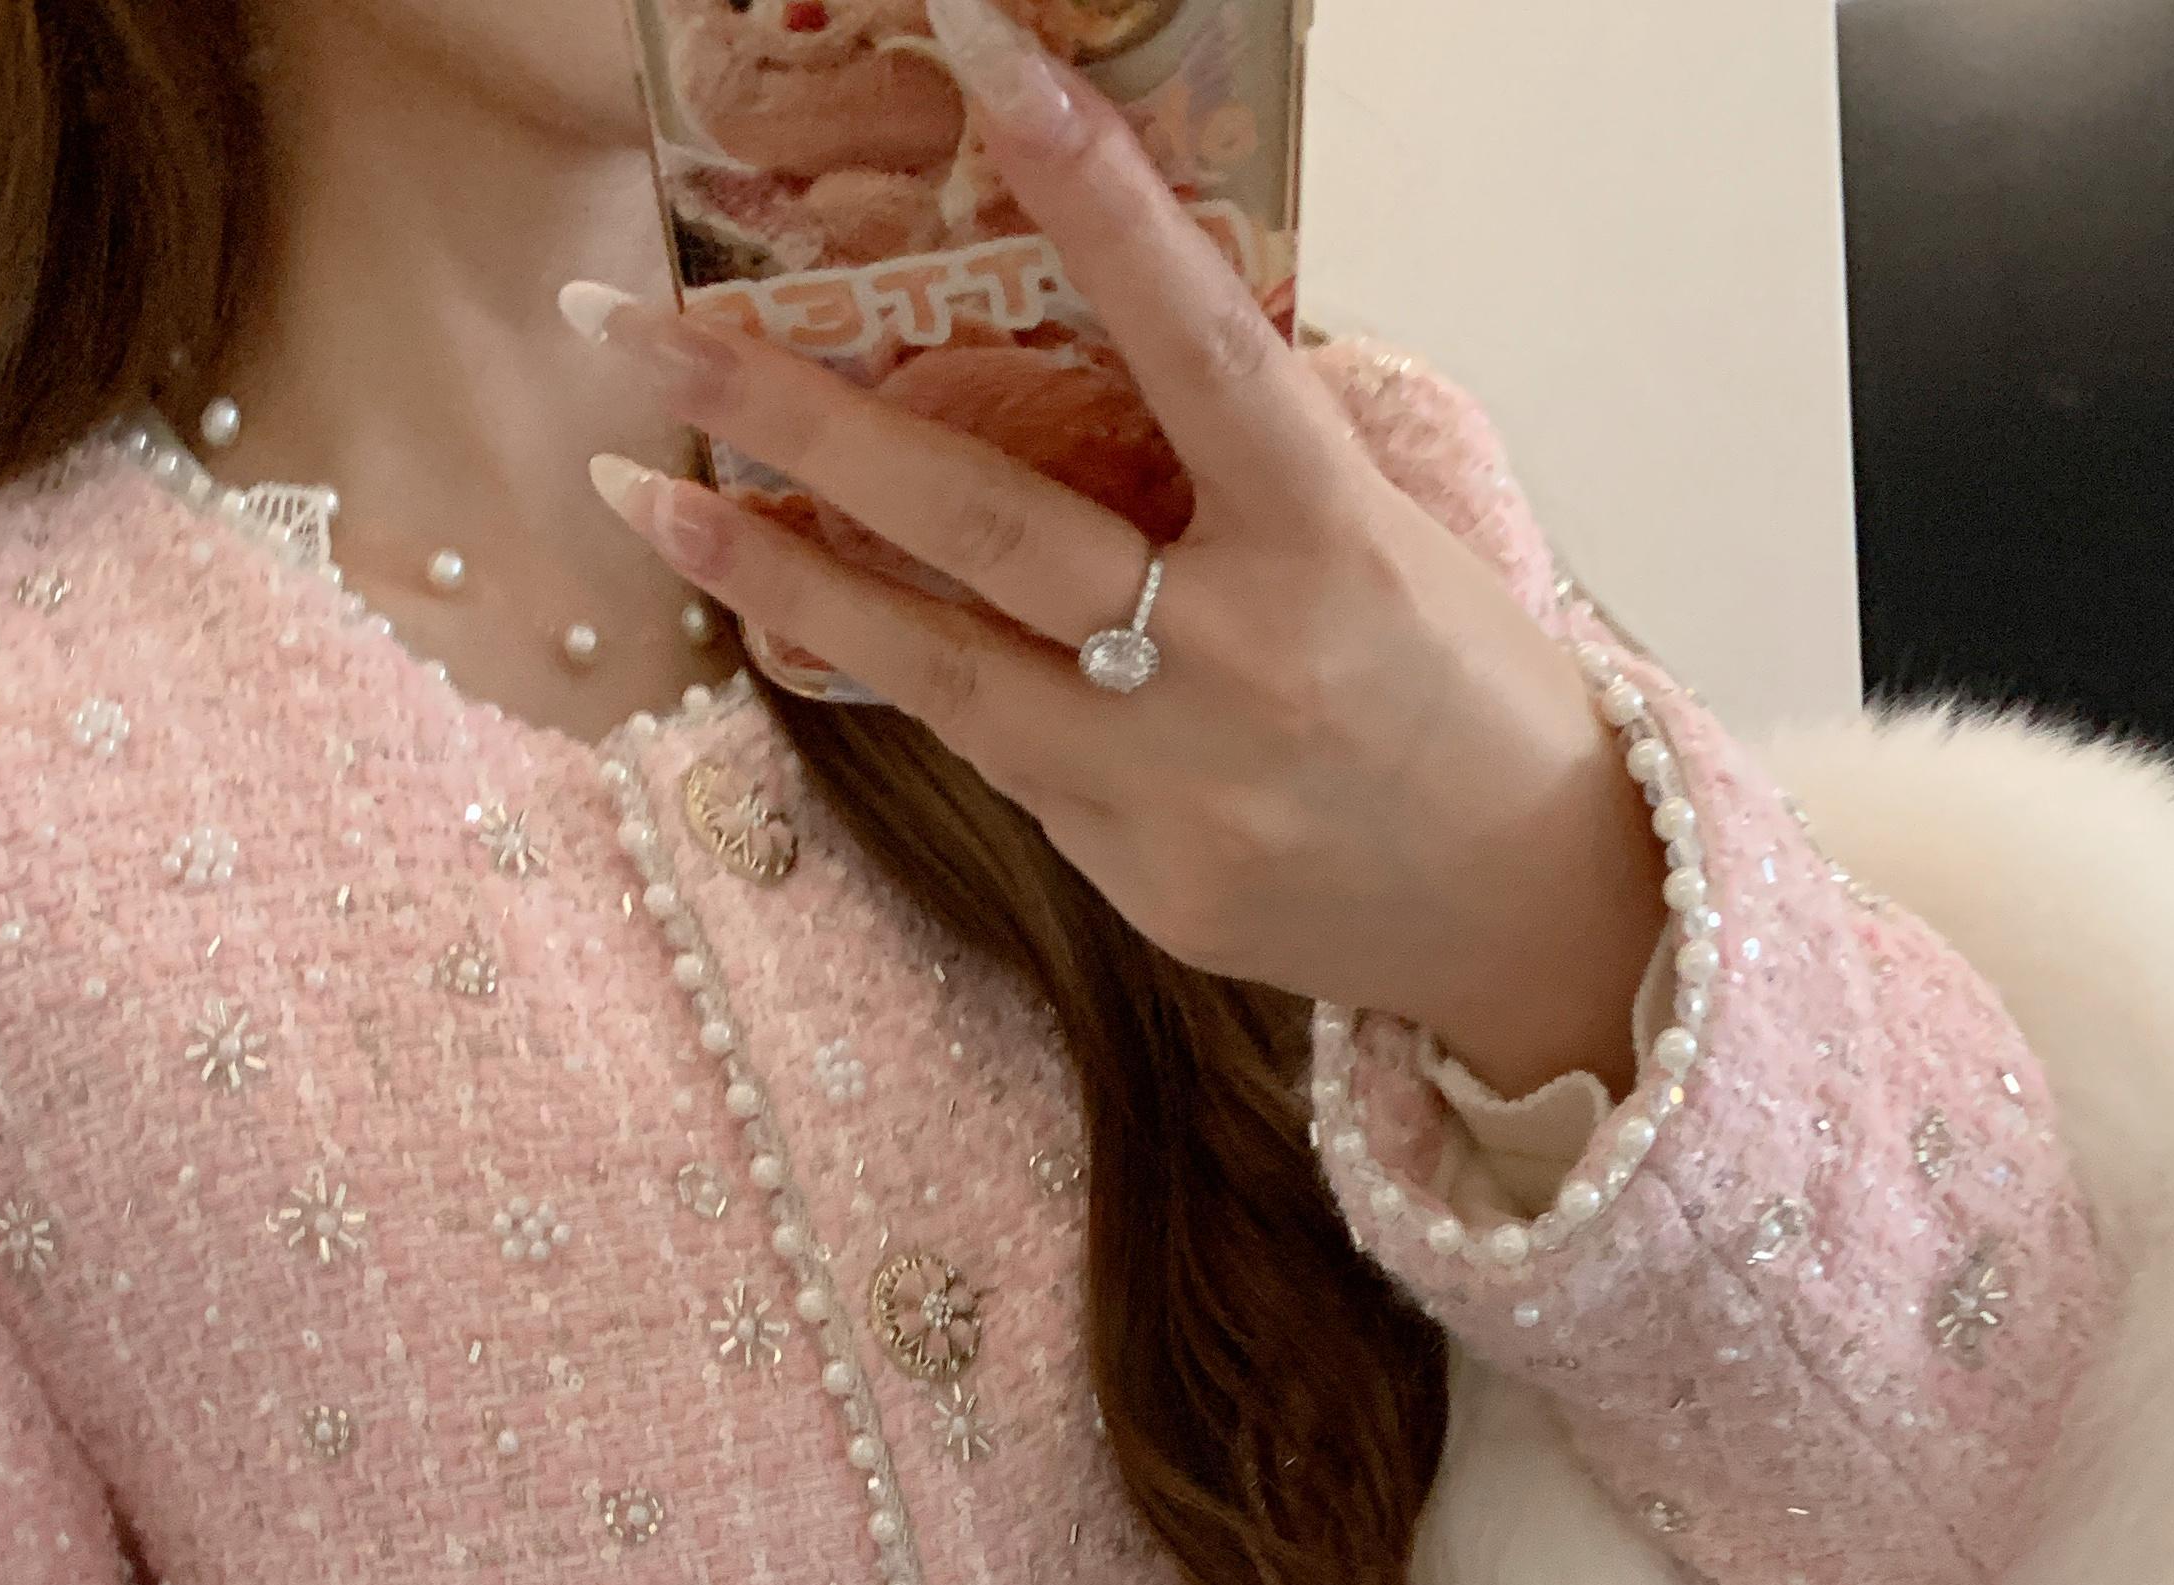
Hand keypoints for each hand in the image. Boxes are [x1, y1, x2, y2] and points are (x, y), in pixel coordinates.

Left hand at [570, 0, 1664, 1099]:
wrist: (1531, 910)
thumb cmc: (1459, 689)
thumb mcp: (1383, 537)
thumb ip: (1240, 459)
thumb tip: (1093, 333)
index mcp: (1330, 542)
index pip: (1198, 343)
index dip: (1096, 199)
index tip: (986, 54)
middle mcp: (1245, 666)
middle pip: (988, 526)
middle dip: (802, 417)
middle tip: (650, 327)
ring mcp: (1181, 792)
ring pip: (941, 667)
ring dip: (778, 567)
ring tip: (642, 487)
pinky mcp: (1144, 881)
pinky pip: (997, 753)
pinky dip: (901, 670)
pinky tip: (803, 602)